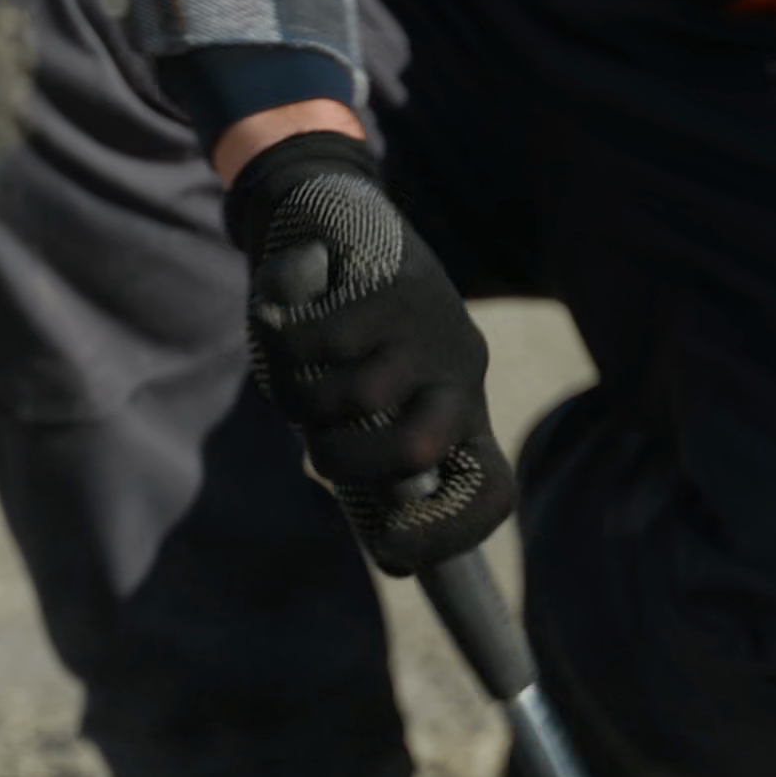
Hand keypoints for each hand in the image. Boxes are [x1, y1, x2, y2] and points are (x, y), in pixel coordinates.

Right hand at [226, 130, 514, 575]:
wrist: (328, 222)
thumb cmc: (343, 342)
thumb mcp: (363, 407)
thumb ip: (371, 465)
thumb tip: (395, 554)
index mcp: (461, 416)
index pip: (493, 491)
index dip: (452, 533)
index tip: (390, 549)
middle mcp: (462, 376)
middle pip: (417, 451)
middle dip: (342, 460)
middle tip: (314, 443)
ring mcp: (431, 331)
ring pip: (357, 398)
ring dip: (300, 398)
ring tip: (294, 375)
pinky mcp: (393, 286)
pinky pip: (324, 344)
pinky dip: (284, 347)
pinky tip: (282, 329)